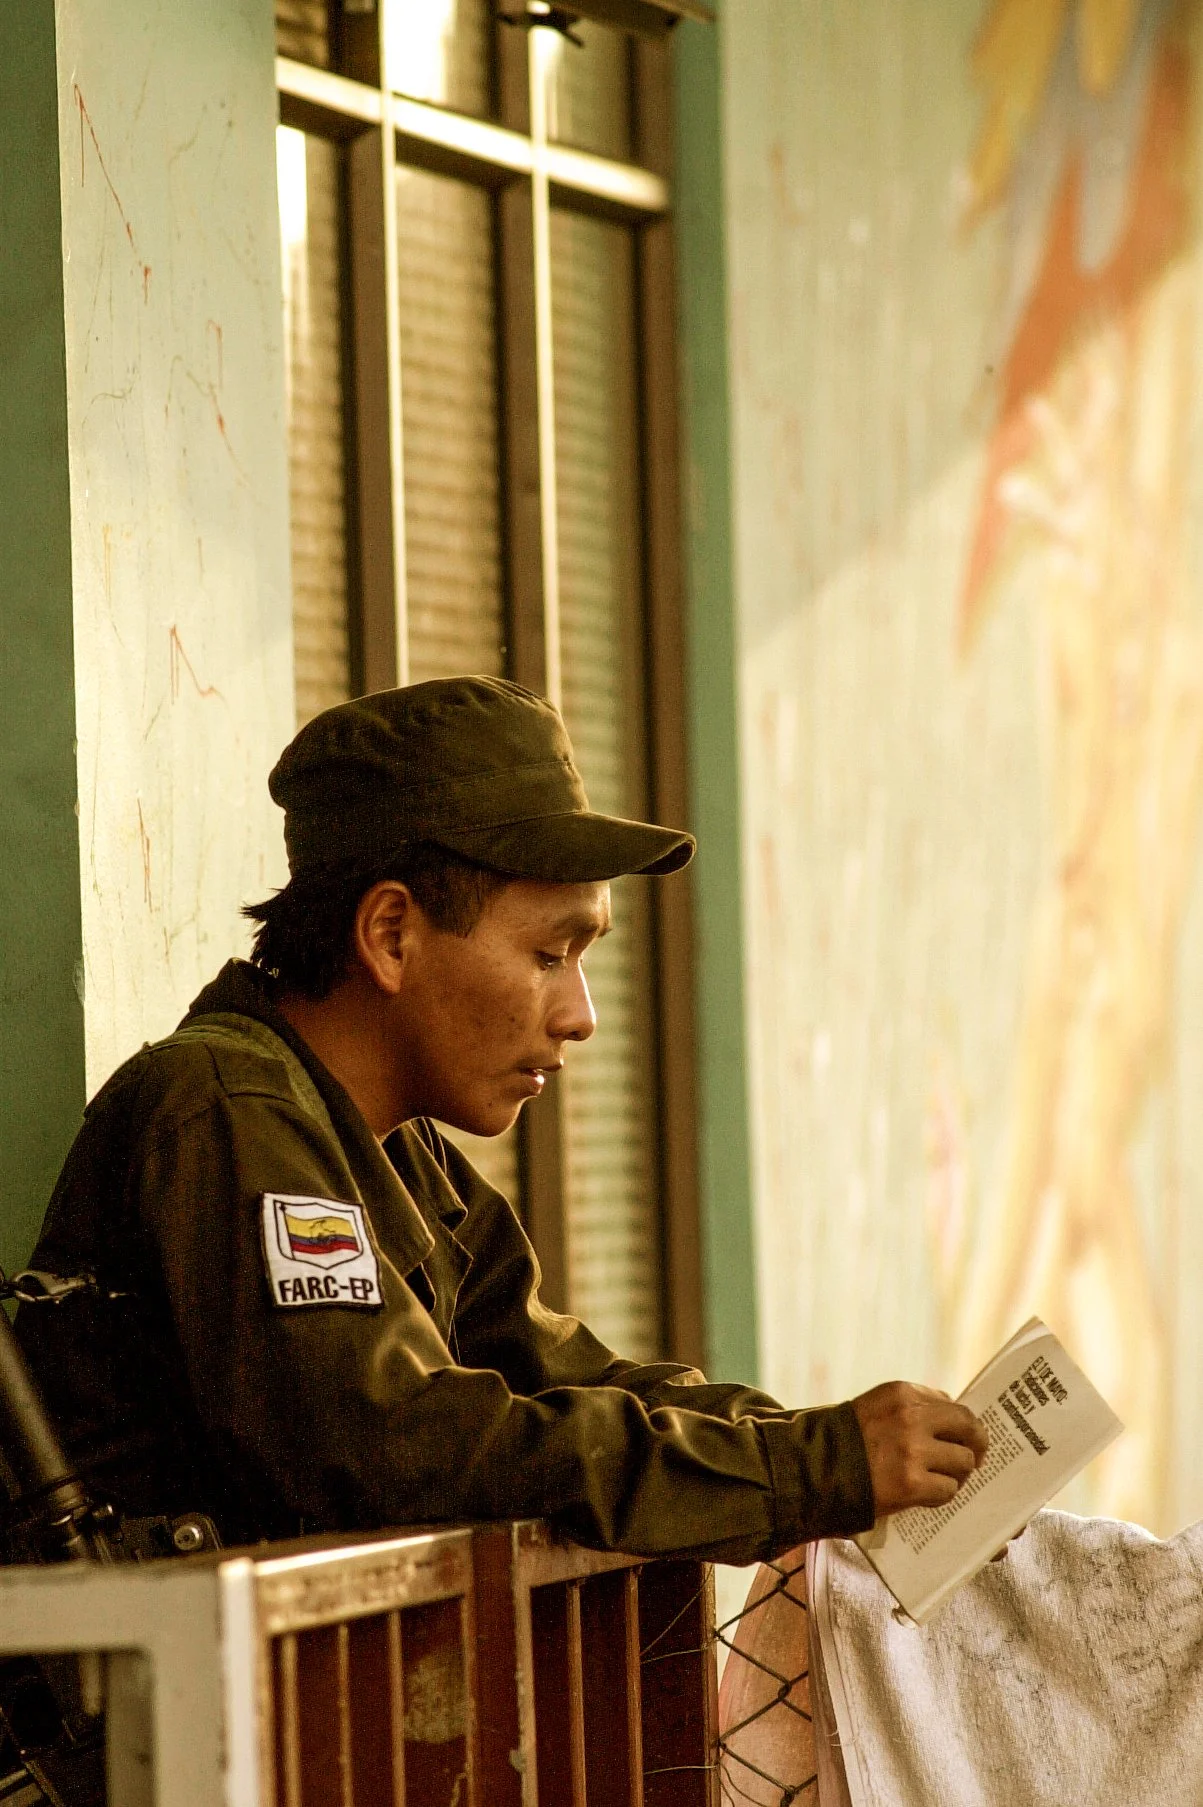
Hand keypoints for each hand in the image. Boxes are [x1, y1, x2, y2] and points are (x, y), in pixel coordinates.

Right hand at [851, 1381, 988, 1516]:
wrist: (814, 1469)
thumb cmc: (845, 1438)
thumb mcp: (876, 1405)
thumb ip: (912, 1406)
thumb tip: (951, 1413)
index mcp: (902, 1393)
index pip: (953, 1404)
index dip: (964, 1424)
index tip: (966, 1436)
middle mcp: (911, 1416)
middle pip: (968, 1427)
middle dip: (977, 1444)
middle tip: (976, 1458)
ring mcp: (913, 1451)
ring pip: (963, 1461)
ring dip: (957, 1474)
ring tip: (944, 1480)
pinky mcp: (912, 1484)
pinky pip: (948, 1489)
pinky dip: (942, 1495)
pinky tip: (928, 1495)